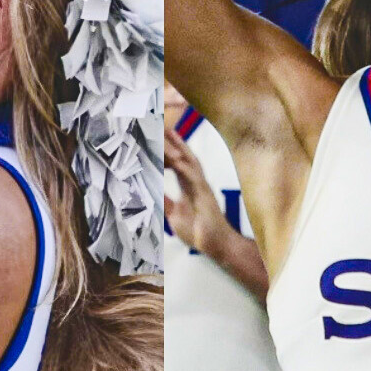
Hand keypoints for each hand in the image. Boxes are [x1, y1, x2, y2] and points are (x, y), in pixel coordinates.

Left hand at [163, 127, 228, 252]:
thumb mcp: (175, 215)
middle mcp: (196, 182)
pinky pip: (195, 178)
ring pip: (189, 162)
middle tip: (163, 125)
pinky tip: (177, 159)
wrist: (216, 245)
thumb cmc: (198, 231)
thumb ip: (166, 202)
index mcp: (189, 186)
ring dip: (179, 147)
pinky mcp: (206, 195)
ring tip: (169, 133)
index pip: (176, 163)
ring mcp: (202, 187)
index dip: (168, 151)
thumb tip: (153, 193)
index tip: (158, 138)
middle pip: (184, 156)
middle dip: (174, 141)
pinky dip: (185, 167)